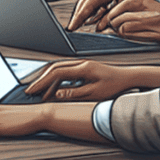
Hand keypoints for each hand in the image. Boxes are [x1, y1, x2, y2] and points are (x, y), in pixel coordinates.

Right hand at [24, 59, 159, 101]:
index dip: (42, 83)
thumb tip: (57, 95)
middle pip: (54, 69)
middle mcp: (80, 64)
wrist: (129, 78)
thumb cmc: (115, 85)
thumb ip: (75, 94)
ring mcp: (82, 65)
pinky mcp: (84, 69)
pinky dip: (57, 81)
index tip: (33, 91)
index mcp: (82, 68)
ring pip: (58, 70)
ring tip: (40, 92)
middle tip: (30, 90)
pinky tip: (54, 90)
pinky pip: (66, 73)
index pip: (56, 74)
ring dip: (48, 80)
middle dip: (41, 80)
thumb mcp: (95, 93)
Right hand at [68, 0, 139, 30]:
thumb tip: (99, 26)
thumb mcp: (131, 13)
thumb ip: (114, 18)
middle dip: (79, 14)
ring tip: (78, 25)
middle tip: (72, 26)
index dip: (81, 13)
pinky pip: (97, 6)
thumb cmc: (149, 11)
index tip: (75, 24)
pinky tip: (89, 22)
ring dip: (84, 14)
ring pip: (90, 2)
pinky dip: (91, 15)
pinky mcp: (111, 0)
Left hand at [103, 0, 159, 43]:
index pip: (116, 8)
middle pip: (117, 19)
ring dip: (120, 33)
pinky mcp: (157, 34)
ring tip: (123, 32)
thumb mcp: (141, 6)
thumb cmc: (158, 15)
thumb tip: (108, 18)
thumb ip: (125, 10)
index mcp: (140, 0)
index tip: (106, 22)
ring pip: (124, 28)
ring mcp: (151, 22)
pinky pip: (135, 38)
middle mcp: (145, 10)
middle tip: (114, 29)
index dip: (109, 17)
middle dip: (113, 26)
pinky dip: (129, 38)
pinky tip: (132, 37)